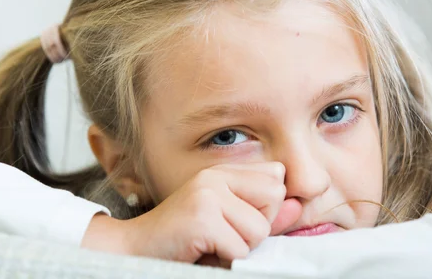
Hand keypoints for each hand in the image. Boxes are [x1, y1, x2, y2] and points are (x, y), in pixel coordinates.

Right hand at [117, 163, 300, 262]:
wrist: (133, 249)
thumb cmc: (182, 239)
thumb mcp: (226, 221)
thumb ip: (262, 213)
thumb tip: (297, 206)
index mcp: (222, 171)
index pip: (275, 178)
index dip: (265, 209)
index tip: (235, 221)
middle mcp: (215, 176)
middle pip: (274, 198)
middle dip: (255, 228)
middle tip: (222, 234)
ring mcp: (207, 193)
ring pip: (259, 229)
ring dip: (239, 248)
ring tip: (211, 244)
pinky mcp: (201, 217)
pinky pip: (239, 248)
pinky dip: (224, 260)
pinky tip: (202, 251)